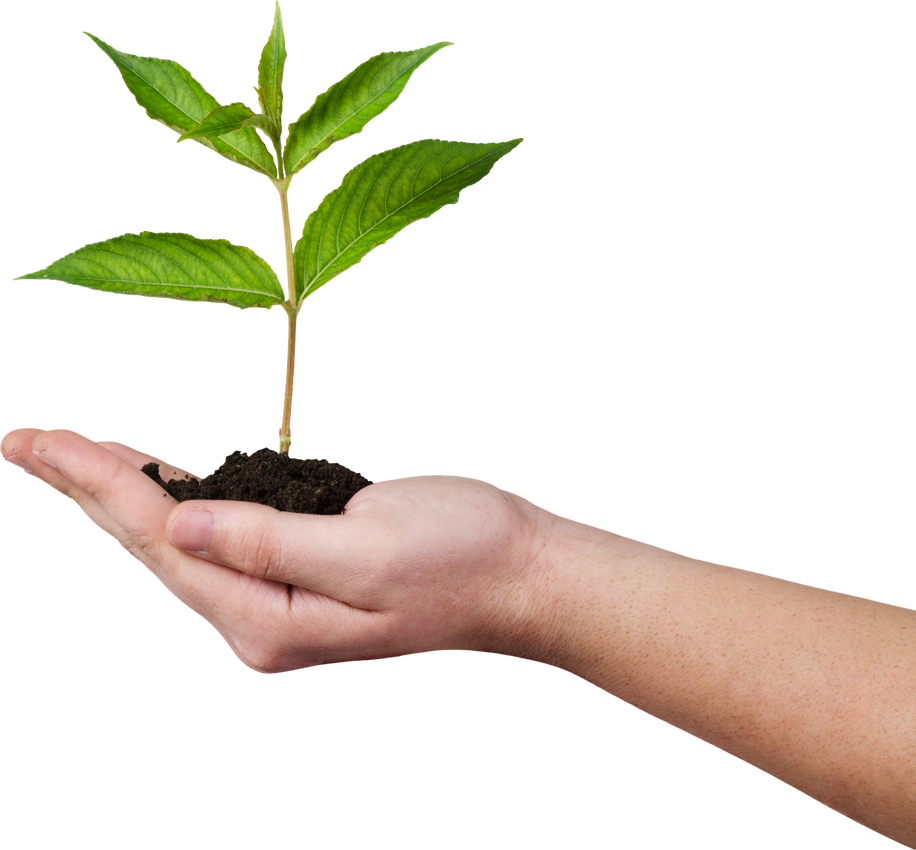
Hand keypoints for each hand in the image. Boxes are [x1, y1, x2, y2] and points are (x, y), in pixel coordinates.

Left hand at [1, 426, 555, 674]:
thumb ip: (270, 540)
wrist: (522, 576)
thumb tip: (182, 521)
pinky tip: (151, 483)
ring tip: (64, 459)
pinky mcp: (297, 581)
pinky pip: (213, 540)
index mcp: (270, 618)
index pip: (164, 538)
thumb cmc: (462, 555)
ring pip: (176, 546)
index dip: (99, 482)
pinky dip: (172, 501)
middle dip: (85, 491)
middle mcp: (261, 621)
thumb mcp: (369, 546)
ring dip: (119, 497)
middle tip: (22, 441)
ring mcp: (277, 606)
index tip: (40, 438)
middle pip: (154, 548)